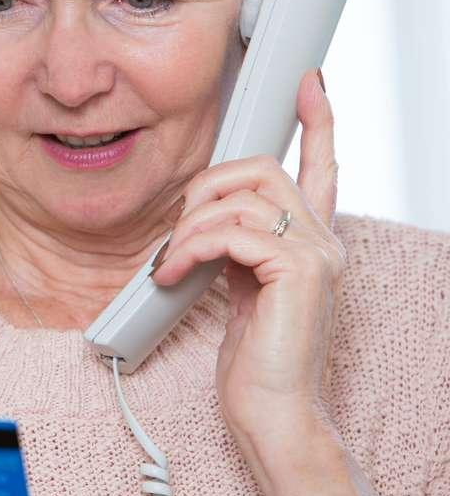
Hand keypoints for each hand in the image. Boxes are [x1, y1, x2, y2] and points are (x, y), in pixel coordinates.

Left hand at [150, 69, 343, 440]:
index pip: (323, 168)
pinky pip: (231, 232)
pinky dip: (190, 248)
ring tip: (171, 263)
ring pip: (241, 198)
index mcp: (311, 240)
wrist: (271, 411)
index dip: (317, 122)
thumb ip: (238, 244)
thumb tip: (206, 212)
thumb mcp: (240, 285)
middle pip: (262, 168)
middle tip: (180, 230)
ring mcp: (316, 255)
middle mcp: (323, 240)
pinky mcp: (297, 272)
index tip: (308, 83)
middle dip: (207, 187)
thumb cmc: (252, 358)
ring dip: (190, 228)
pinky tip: (174, 274)